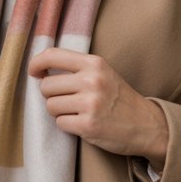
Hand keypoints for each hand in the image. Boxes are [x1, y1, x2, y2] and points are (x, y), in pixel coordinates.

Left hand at [28, 48, 167, 169]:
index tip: (33, 72)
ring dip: (59, 112)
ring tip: (77, 112)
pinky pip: (60, 123)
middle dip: (52, 95)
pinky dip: (67, 126)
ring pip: (51, 106)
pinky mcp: (88, 126)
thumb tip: (40, 67)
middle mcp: (92, 80)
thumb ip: (77, 67)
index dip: (36, 63)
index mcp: (94, 63)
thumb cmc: (120, 98)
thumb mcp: (103, 73)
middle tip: (68, 100)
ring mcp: (90, 104)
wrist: (147, 124)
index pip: (52, 55)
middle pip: (46, 86)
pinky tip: (83, 123)